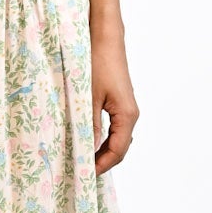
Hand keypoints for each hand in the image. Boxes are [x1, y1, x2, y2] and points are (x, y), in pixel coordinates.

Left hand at [91, 29, 138, 173]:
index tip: (84, 174)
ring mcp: (126, 108)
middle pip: (119, 148)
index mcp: (127, 115)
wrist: (105, 38)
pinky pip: (114, 128)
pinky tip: (87, 140)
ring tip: (81, 158)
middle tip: (80, 170)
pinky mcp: (119, 102)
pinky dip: (102, 138)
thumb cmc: (96, 63)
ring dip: (101, 150)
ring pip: (117, 138)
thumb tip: (86, 150)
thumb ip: (89, 125)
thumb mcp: (87, 97)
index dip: (102, 165)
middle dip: (102, 161)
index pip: (118, 151)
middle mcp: (131, 114)